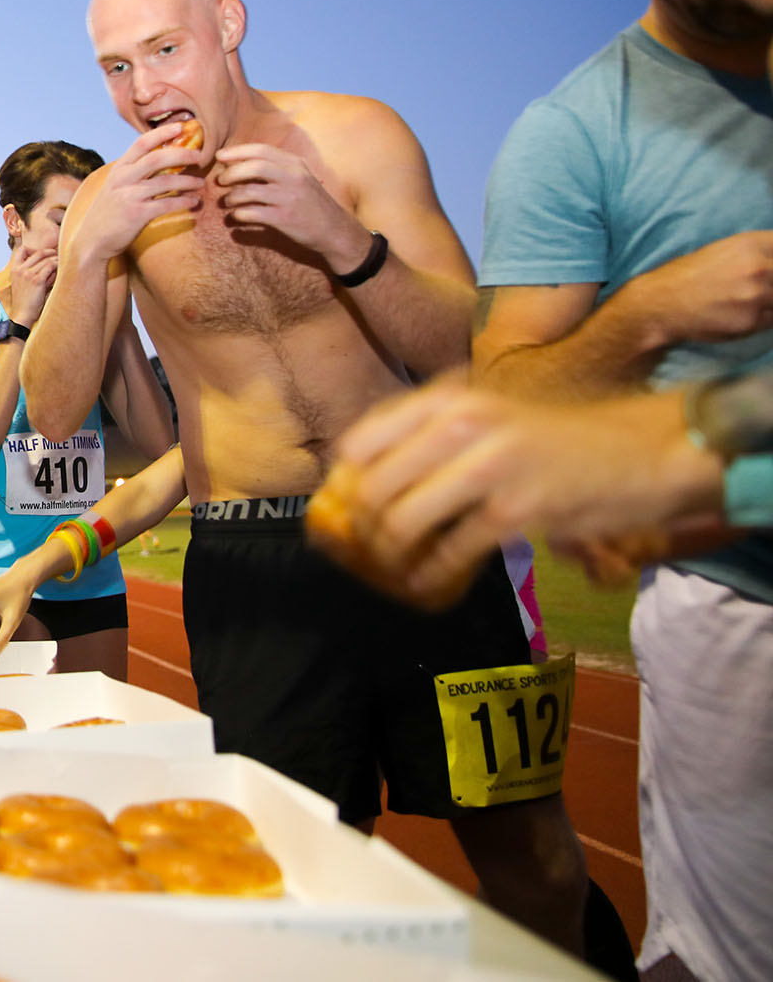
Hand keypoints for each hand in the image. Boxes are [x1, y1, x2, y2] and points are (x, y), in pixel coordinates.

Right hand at [6, 244, 57, 325]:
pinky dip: (56, 266)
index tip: (41, 252)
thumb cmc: (24, 301)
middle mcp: (20, 269)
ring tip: (61, 261)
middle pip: (38, 253)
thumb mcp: (22, 283)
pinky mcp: (37, 280)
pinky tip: (60, 268)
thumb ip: (31, 272)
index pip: (22, 250)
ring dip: (55, 259)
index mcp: (14, 269)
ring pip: (46, 260)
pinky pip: (50, 267)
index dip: (33, 248)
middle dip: (49, 252)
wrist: (22, 314)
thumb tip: (48, 264)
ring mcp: (28, 274)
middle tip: (56, 254)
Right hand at [65, 123, 206, 263]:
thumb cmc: (108, 213)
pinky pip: (167, 204)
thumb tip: (159, 160)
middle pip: (157, 158)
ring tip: (200, 182)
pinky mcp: (137, 214)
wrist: (92, 240)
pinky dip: (183, 201)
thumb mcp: (115, 186)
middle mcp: (123, 179)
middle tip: (199, 156)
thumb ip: (132, 173)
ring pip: (166, 181)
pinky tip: (193, 202)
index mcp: (119, 169)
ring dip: (187, 181)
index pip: (141, 143)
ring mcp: (129, 196)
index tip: (180, 127)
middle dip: (182, 154)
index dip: (162, 133)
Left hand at [209, 142, 370, 270]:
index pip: (262, 150)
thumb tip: (240, 163)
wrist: (335, 230)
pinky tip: (236, 217)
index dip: (237, 151)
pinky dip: (239, 214)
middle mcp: (294, 177)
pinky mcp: (285, 219)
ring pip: (250, 191)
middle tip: (221, 181)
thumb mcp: (301, 178)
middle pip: (255, 167)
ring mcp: (290, 198)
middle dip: (232, 173)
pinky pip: (252, 213)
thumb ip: (278, 168)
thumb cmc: (312, 203)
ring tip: (227, 201)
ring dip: (232, 196)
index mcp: (296, 164)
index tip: (220, 156)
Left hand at [309, 376, 725, 609]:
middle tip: (370, 552)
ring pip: (401, 522)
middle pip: (371, 489)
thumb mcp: (486, 416)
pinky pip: (450, 552)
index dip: (344, 484)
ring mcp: (487, 467)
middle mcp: (459, 425)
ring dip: (391, 557)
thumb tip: (358, 484)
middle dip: (362, 530)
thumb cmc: (554, 441)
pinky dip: (432, 575)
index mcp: (445, 401)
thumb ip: (428, 440)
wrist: (639, 452)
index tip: (346, 513)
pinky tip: (430, 583)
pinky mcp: (516, 511)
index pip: (358, 444)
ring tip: (398, 570)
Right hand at [629, 231, 772, 344]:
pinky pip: (772, 320)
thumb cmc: (688, 276)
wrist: (660, 304)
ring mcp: (756, 295)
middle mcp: (758, 267)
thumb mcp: (724, 251)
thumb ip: (759, 253)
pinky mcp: (751, 321)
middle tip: (761, 290)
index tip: (769, 271)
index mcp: (750, 244)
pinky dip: (763, 319)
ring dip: (770, 303)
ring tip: (748, 301)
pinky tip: (741, 313)